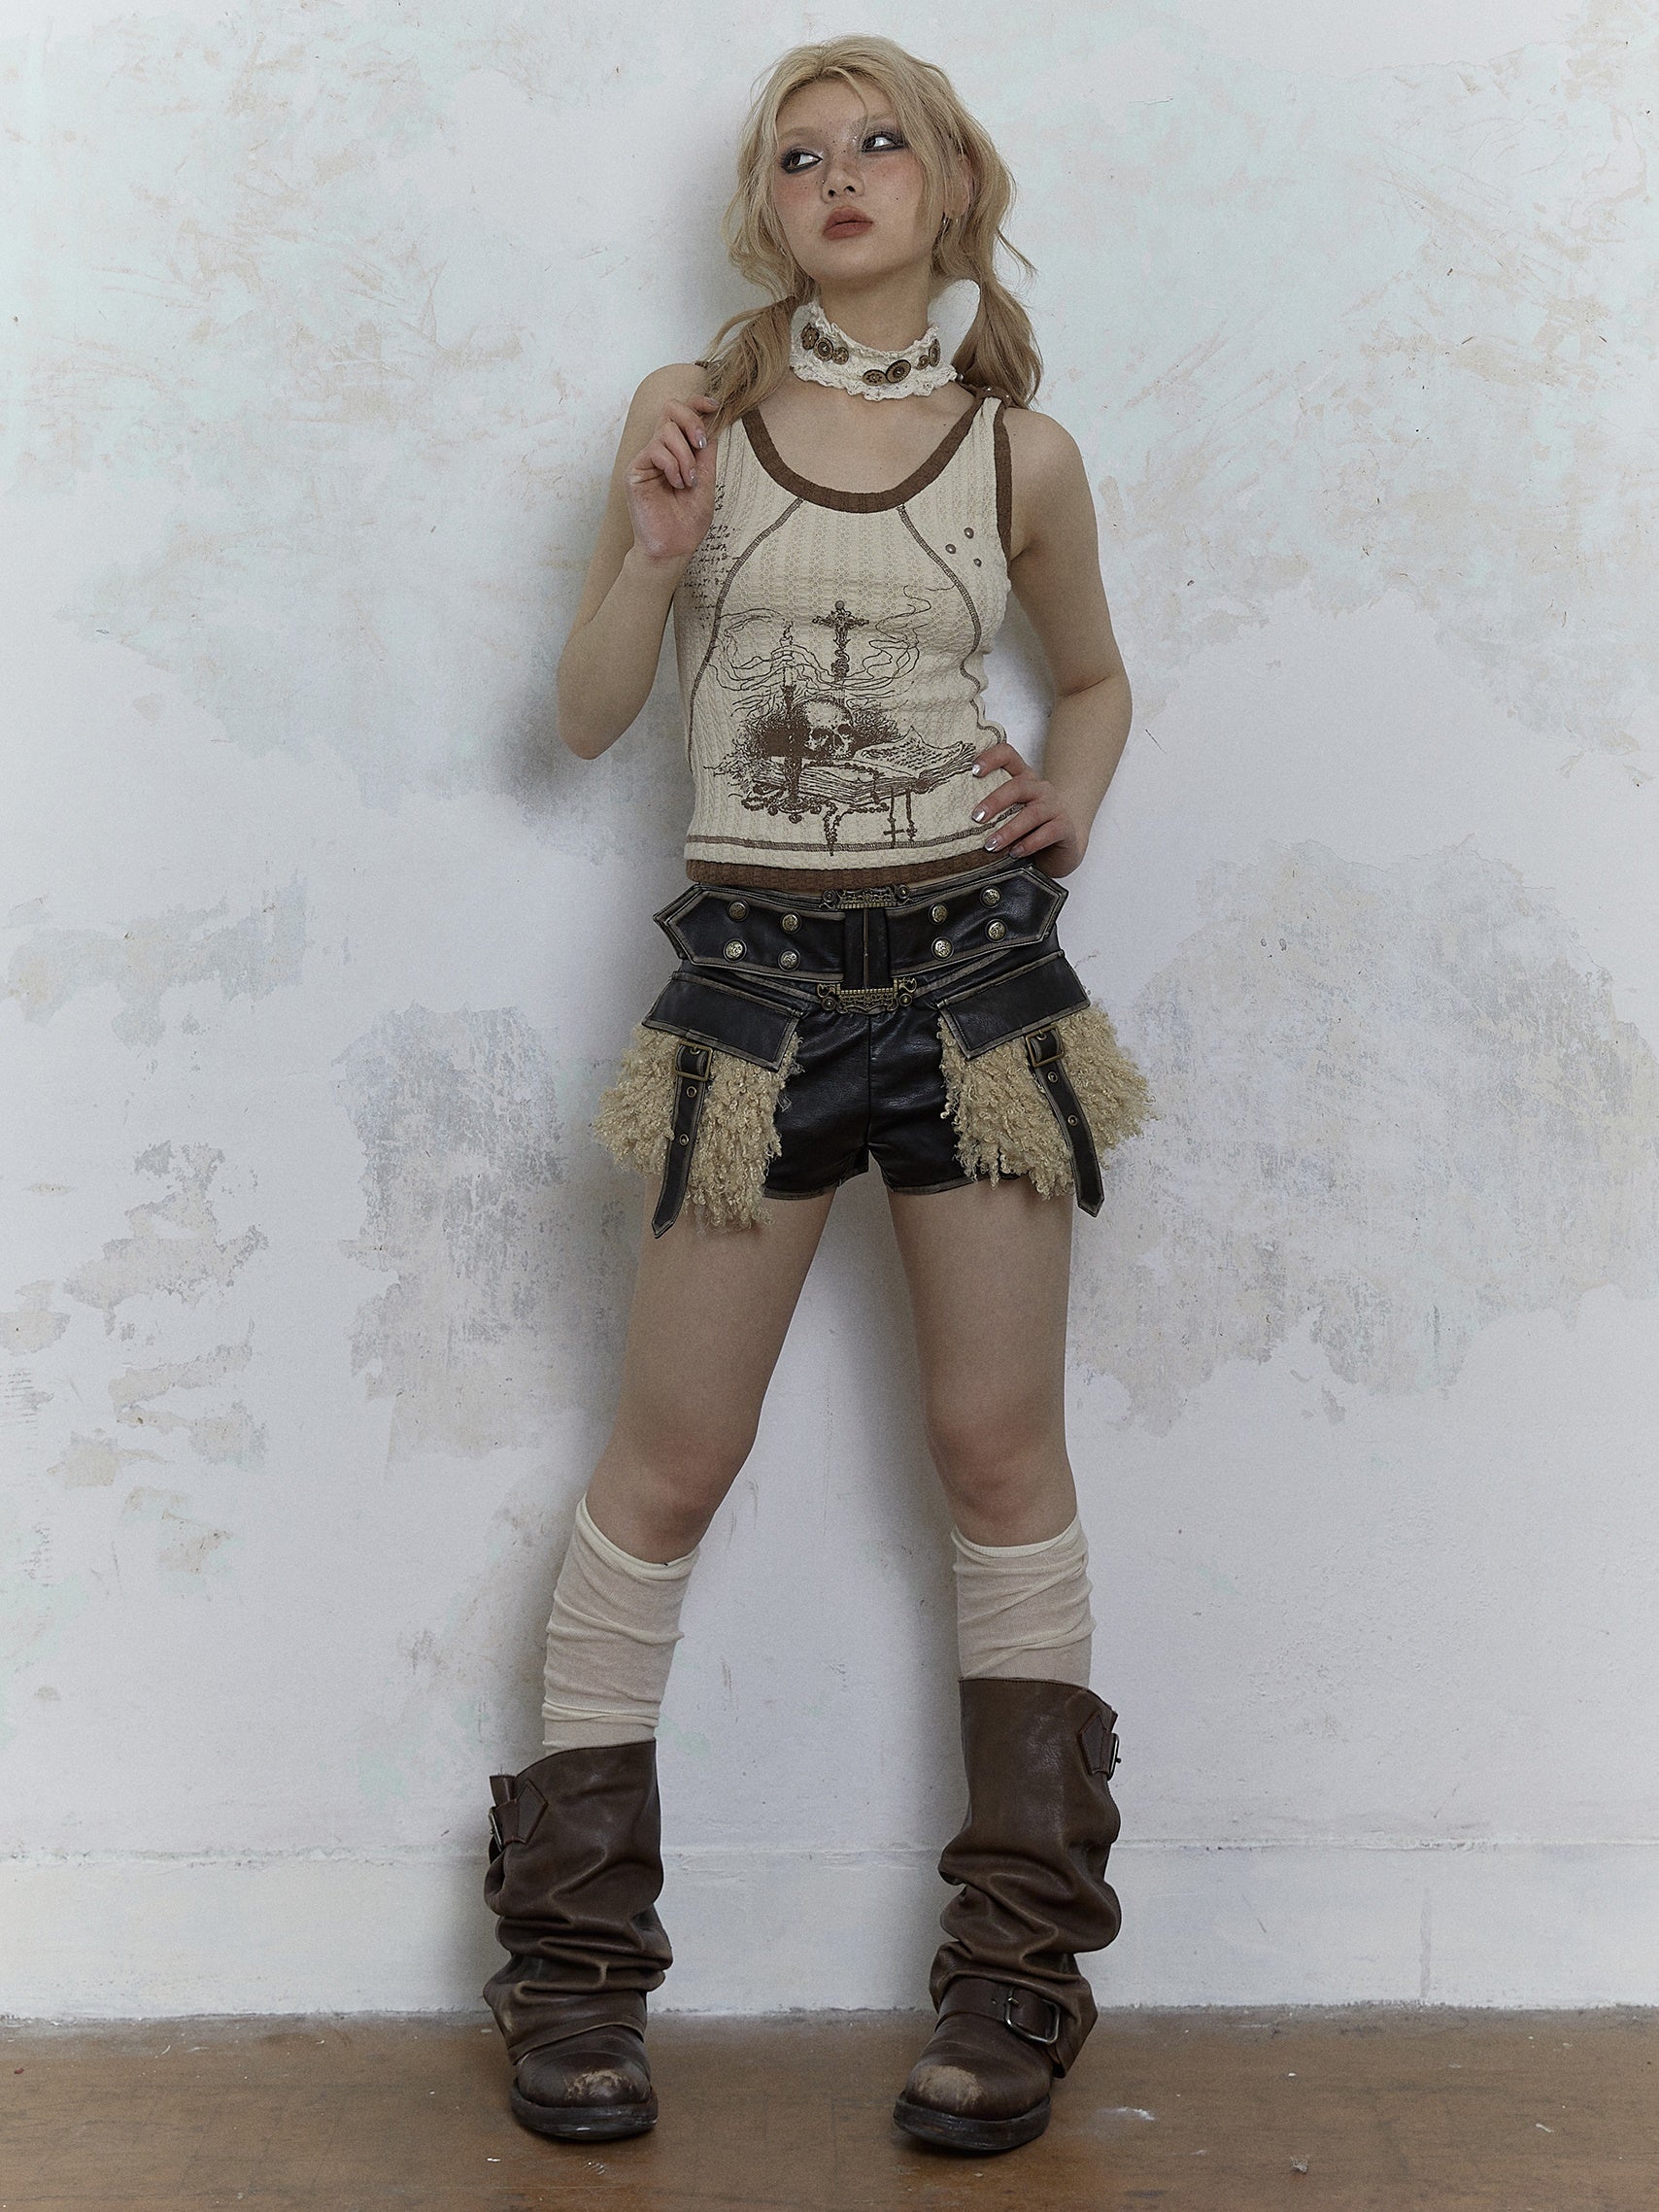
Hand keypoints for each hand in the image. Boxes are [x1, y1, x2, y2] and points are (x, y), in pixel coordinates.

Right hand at [625, 394, 719, 564]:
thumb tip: (711, 421)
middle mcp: (661, 450)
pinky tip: (677, 484)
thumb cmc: (688, 520)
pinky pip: (656, 450)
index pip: (681, 414)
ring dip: (685, 455)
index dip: (696, 402)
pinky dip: (672, 465)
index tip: (714, 405)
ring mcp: (647, 459)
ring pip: (666, 430)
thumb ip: (706, 451)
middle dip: (691, 420)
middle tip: (701, 443)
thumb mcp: (707, 479)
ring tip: (688, 481)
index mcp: (679, 451)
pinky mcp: (635, 470)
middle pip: (670, 409)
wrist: (674, 546)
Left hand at [969, 741, 1085, 876]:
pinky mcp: (1064, 828)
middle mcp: (1040, 788)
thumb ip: (990, 810)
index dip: (991, 758)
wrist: (1064, 845)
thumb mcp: (1009, 814)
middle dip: (995, 801)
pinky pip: (1048, 833)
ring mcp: (1055, 807)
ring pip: (1032, 813)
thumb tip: (950, 819)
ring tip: (990, 845)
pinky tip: (1015, 852)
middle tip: (976, 817)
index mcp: (1023, 778)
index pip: (1008, 755)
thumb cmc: (1028, 828)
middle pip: (1019, 786)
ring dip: (1009, 830)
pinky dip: (1029, 843)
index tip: (972, 770)